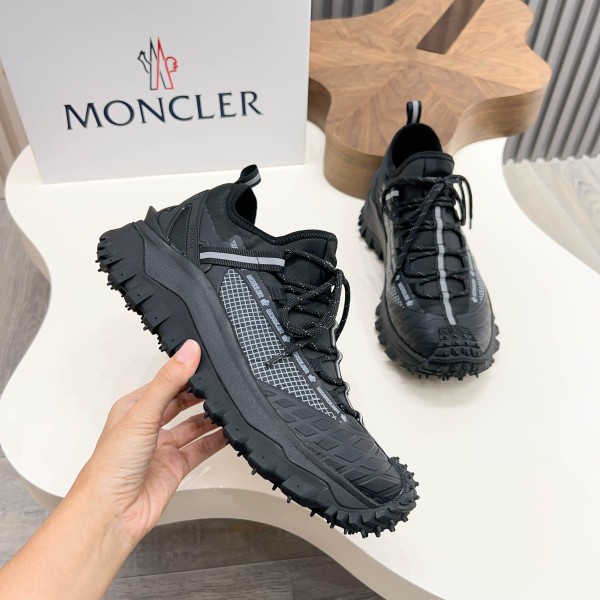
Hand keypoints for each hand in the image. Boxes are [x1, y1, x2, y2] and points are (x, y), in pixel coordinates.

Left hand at [73, 339, 225, 543]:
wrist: (111, 513)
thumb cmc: (110, 466)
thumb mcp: (143, 413)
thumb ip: (169, 381)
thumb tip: (188, 351)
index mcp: (133, 408)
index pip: (165, 383)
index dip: (185, 372)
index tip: (207, 360)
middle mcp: (148, 427)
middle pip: (180, 403)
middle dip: (200, 394)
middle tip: (222, 382)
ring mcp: (162, 448)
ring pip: (192, 426)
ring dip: (210, 417)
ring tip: (230, 404)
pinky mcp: (175, 468)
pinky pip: (201, 449)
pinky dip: (216, 440)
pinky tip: (229, 432)